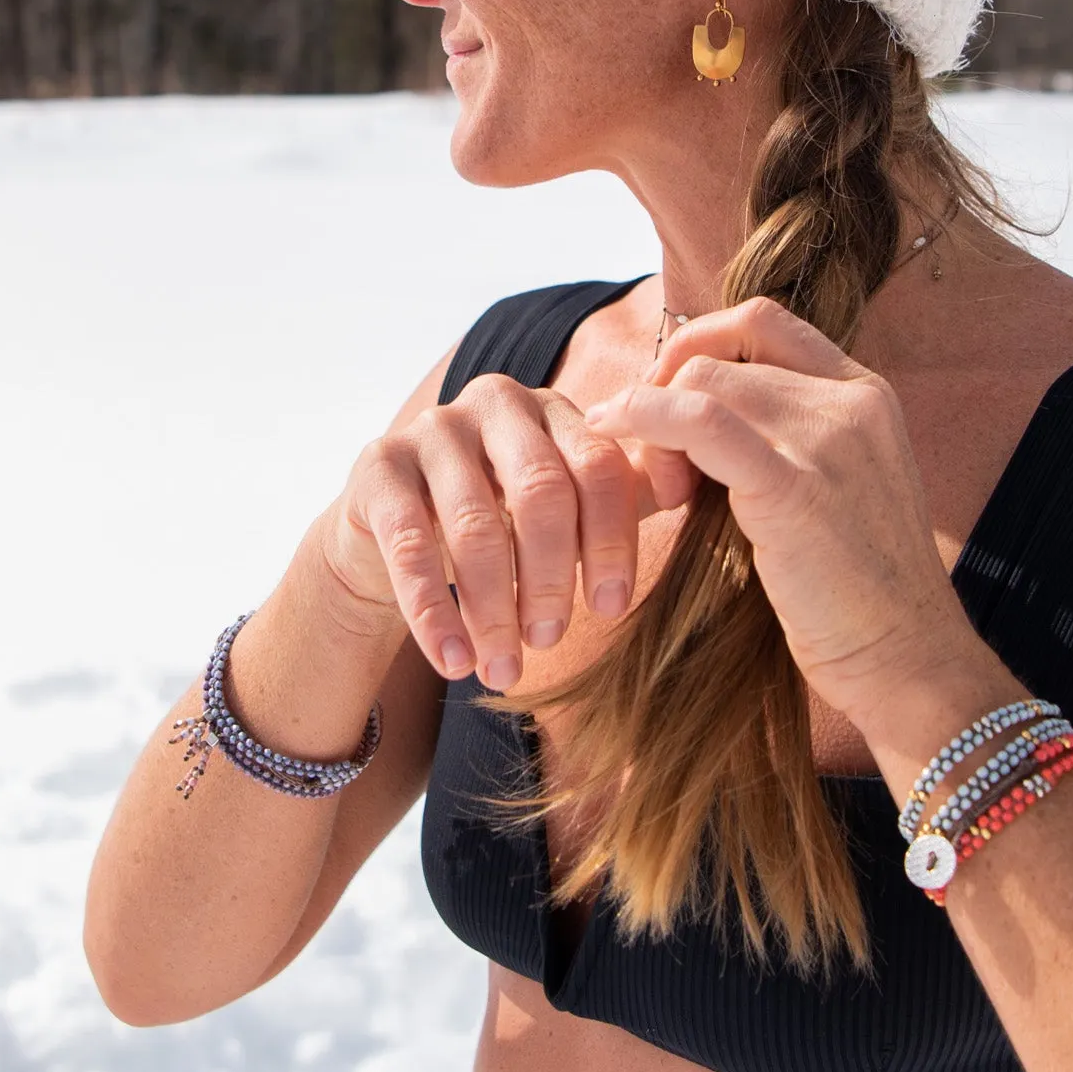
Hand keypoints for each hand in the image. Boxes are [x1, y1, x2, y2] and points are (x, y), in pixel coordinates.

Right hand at [325, 374, 683, 690]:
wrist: (390, 534)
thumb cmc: (499, 520)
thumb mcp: (562, 507)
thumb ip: (621, 496)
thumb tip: (695, 487)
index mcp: (554, 410)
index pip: (599, 467)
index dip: (611, 540)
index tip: (611, 608)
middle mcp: (495, 403)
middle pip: (542, 491)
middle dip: (552, 576)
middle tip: (552, 640)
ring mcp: (431, 429)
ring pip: (475, 524)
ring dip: (495, 608)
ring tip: (505, 668)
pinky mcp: (377, 466)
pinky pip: (409, 544)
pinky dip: (435, 611)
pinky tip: (454, 661)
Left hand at [583, 299, 997, 742]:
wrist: (908, 659)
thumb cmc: (859, 592)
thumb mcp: (836, 488)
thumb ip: (785, 440)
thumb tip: (688, 418)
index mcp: (865, 393)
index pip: (762, 322)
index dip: (699, 347)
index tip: (666, 399)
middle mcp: (852, 401)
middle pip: (723, 355)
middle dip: (666, 396)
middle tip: (658, 472)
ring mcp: (828, 438)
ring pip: (702, 381)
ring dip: (653, 424)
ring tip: (660, 492)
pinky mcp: (794, 486)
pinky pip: (697, 420)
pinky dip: (646, 421)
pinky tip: (624, 449)